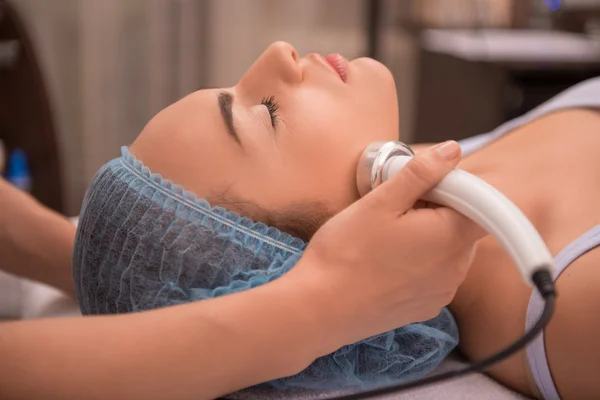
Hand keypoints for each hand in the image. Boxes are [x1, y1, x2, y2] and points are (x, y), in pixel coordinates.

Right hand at [286, 141, 485, 350]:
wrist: (320, 308)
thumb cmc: (347, 253)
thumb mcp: (380, 202)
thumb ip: (421, 174)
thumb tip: (452, 151)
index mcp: (451, 236)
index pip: (481, 204)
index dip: (455, 190)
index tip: (425, 187)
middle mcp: (456, 269)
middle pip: (463, 227)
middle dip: (437, 211)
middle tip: (396, 209)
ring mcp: (442, 292)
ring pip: (448, 251)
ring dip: (428, 238)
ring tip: (386, 238)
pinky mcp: (425, 307)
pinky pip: (434, 275)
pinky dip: (419, 263)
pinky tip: (386, 262)